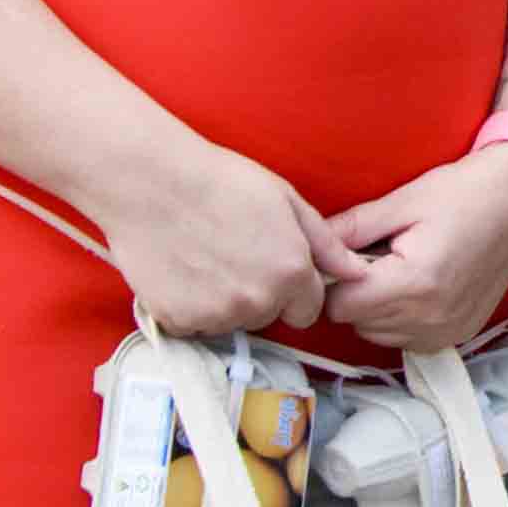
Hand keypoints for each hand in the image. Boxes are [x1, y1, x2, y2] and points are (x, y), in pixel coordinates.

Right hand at [103, 141, 343, 339]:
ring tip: (203, 258)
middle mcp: (259, 302)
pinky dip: (188, 306)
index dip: (292, 288)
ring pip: (231, 321)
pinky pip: (193, 325)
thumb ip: (325, 244)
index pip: (308, 309)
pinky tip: (180, 271)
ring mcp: (216, 316)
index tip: (270, 265)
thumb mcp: (285, 200)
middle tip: (231, 254)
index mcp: (292, 274)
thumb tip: (357, 271)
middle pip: (268, 316)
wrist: (150, 182)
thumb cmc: (218, 181)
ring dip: (222, 302)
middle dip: (258, 294)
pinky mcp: (178, 321)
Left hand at [319, 143, 507, 355]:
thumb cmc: (463, 192)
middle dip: (356, 293)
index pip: (339, 306)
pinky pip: (407, 339)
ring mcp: (448, 331)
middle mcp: (432, 316)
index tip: (348, 255)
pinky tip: (418, 286)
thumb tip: (307, 244)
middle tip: (376, 257)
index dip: (335, 279)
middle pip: (357, 323)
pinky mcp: (459, 335)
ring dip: (378, 309)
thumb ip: (349, 229)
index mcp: (415, 282)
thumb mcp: (401, 201)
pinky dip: (402, 319)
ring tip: (399, 269)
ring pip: (379, 335)